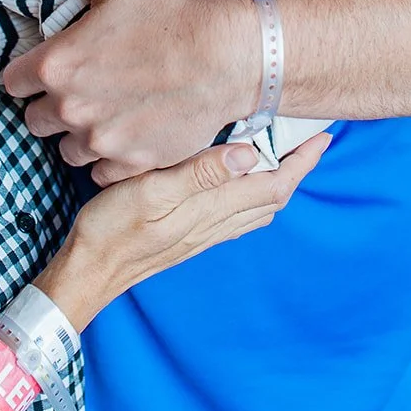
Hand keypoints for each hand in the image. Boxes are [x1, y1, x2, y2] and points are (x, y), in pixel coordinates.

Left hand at [1, 0, 257, 183]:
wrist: (230, 54)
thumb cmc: (172, 10)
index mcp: (59, 65)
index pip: (12, 82)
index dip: (26, 71)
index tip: (46, 65)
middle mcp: (73, 110)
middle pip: (34, 121)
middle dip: (50, 103)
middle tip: (80, 84)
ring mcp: (104, 142)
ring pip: (67, 149)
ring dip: (78, 132)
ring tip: (105, 108)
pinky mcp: (134, 163)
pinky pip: (101, 172)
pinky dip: (109, 156)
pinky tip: (127, 129)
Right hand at [37, 134, 330, 328]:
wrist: (88, 273)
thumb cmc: (112, 229)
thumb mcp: (151, 192)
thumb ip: (200, 173)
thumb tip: (251, 154)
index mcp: (210, 208)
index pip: (272, 184)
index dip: (300, 161)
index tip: (321, 137)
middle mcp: (214, 223)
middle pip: (271, 197)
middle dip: (295, 167)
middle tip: (308, 138)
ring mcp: (203, 233)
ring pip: (256, 207)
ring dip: (276, 180)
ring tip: (281, 153)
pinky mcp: (190, 236)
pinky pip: (236, 213)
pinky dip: (251, 192)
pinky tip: (238, 180)